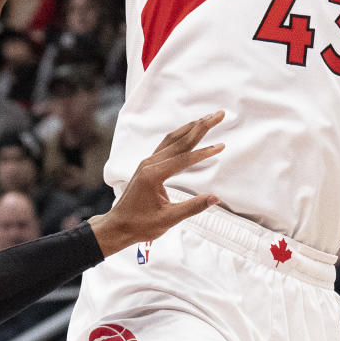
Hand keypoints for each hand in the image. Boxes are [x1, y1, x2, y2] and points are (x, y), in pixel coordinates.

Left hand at [89, 114, 224, 256]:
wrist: (119, 225)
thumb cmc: (140, 224)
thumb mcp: (168, 220)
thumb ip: (192, 207)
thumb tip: (214, 198)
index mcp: (153, 175)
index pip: (184, 159)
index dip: (204, 153)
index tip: (221, 146)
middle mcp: (149, 164)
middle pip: (179, 141)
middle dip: (201, 127)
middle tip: (218, 115)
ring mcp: (148, 163)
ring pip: (172, 139)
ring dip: (191, 127)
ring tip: (208, 118)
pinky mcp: (148, 165)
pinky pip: (166, 145)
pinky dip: (181, 136)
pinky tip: (189, 131)